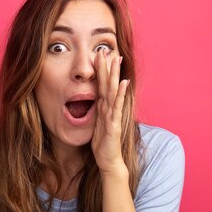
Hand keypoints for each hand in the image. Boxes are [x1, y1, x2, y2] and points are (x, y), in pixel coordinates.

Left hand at [91, 49, 129, 174]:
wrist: (109, 161)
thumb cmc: (103, 144)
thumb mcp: (95, 124)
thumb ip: (95, 112)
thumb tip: (89, 102)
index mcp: (103, 107)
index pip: (101, 85)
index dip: (100, 71)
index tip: (98, 54)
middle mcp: (109, 108)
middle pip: (108, 84)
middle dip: (107, 67)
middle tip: (105, 49)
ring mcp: (113, 115)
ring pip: (113, 91)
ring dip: (114, 75)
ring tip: (116, 60)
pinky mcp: (114, 124)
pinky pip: (117, 106)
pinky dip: (120, 94)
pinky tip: (123, 83)